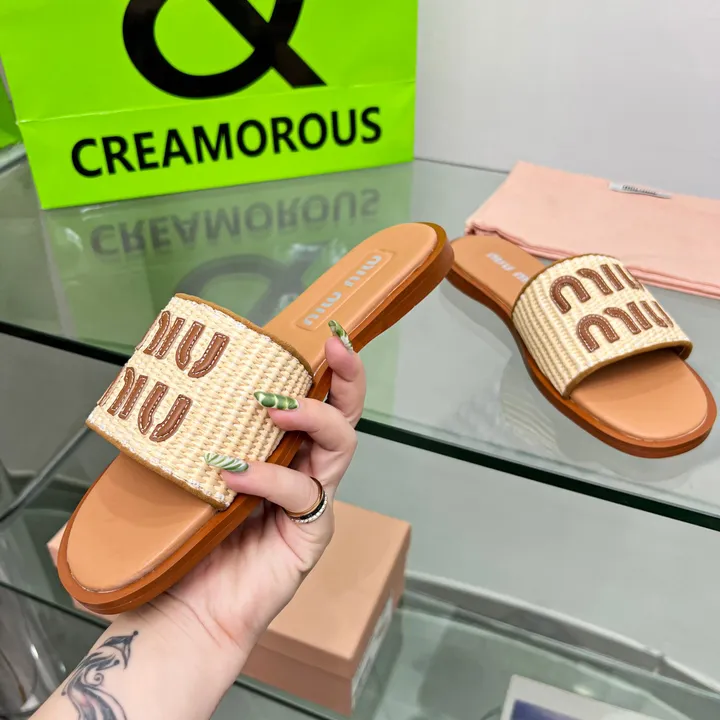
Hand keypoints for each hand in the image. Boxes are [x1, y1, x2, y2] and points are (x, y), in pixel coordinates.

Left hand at [146, 336, 364, 662]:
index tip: (319, 333)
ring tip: (274, 408)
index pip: (312, 400)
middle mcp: (303, 469)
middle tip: (332, 346)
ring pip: (339, 444)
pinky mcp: (310, 533)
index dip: (322, 367)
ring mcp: (310, 501)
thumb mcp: (181, 477)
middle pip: (343, 415)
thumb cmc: (184, 545)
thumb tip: (156, 393)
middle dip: (346, 376)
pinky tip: (237, 476)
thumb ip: (181, 441)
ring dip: (312, 416)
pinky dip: (272, 478)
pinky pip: (303, 493)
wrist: (184, 613)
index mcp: (279, 452)